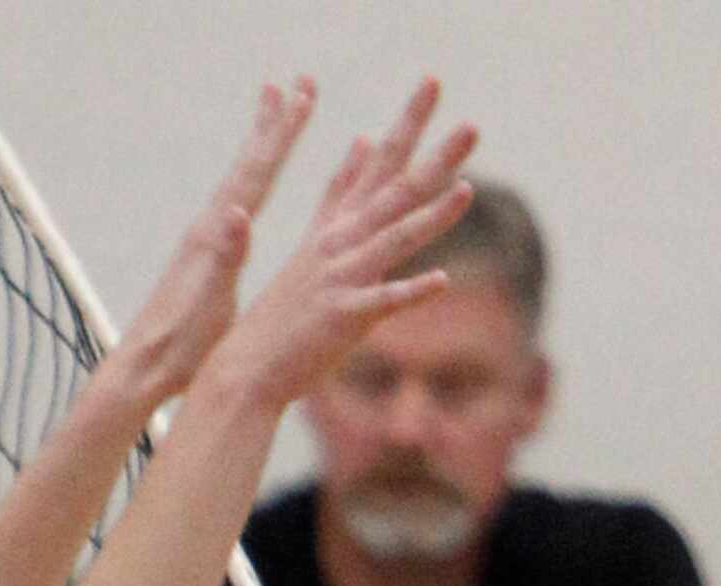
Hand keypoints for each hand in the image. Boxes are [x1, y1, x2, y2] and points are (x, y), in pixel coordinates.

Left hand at [109, 76, 318, 410]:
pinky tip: (249, 190)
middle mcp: (207, 229)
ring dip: (260, 148)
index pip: (256, 175)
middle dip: (274, 125)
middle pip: (248, 165)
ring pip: (240, 182)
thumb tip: (236, 211)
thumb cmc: (179, 345)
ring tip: (273, 117)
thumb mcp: (208, 302)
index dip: (282, 136)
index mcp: (214, 237)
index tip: (303, 97)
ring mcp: (203, 242)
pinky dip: (249, 186)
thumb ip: (225, 255)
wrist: (142, 369)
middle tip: (296, 84)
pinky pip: (234, 207)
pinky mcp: (202, 259)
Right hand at [211, 77, 476, 407]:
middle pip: (394, 191)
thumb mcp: (313, 241)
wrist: (247, 366)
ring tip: (468, 191)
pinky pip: (383, 302)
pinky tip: (442, 281)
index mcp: (335, 226)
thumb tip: (364, 141)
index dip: (406, 124)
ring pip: (393, 240)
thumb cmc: (284, 312)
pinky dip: (411, 292)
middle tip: (473, 126)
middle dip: (435, 157)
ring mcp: (340, 278)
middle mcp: (338, 244)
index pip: (378, 165)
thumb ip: (340, 193)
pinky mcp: (342, 316)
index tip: (432, 84)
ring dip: (431, 216)